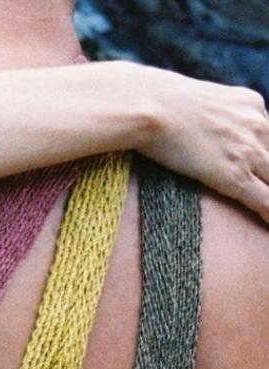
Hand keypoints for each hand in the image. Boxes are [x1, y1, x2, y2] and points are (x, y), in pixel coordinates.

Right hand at [135, 62, 268, 221]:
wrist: (152, 108)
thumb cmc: (157, 103)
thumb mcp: (195, 100)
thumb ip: (205, 115)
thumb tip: (190, 126)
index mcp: (250, 104)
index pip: (267, 136)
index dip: (264, 156)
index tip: (260, 171)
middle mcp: (258, 124)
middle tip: (263, 187)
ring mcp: (249, 150)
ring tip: (267, 216)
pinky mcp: (235, 175)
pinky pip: (264, 199)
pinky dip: (268, 214)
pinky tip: (267, 226)